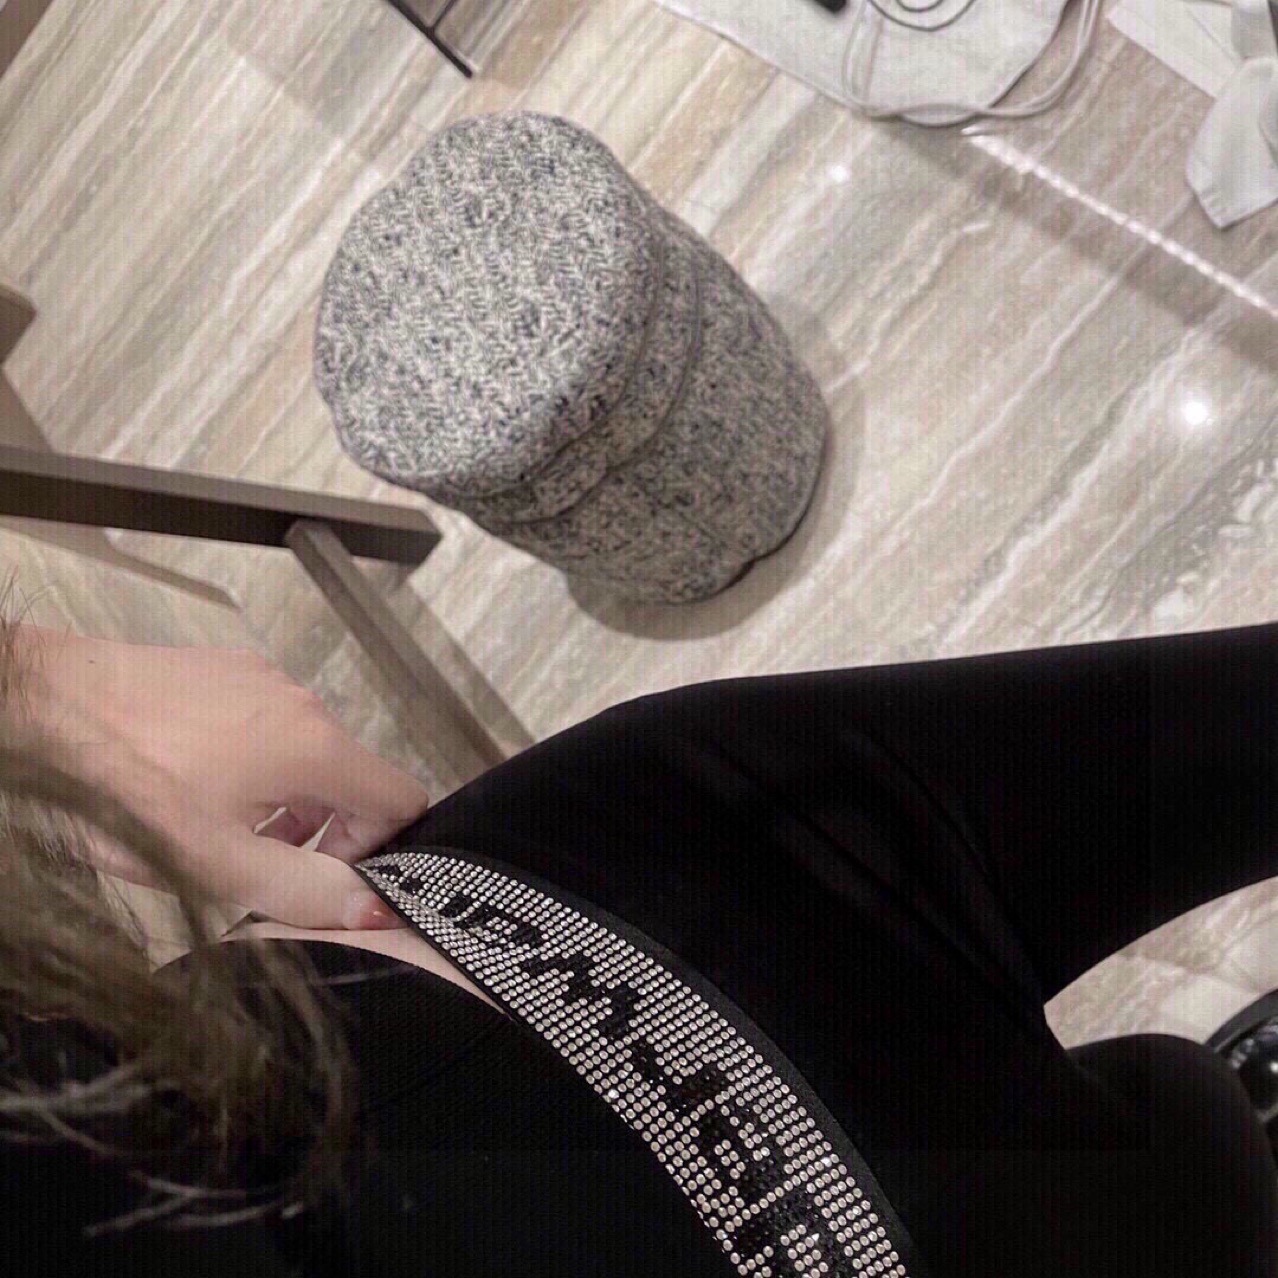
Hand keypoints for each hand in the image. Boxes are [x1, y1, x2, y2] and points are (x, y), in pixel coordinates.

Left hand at [18, 627, 429, 930]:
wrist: (44, 706)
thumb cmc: (124, 789)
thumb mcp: (215, 862)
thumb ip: (303, 890)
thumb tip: (375, 908)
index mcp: (316, 747)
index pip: (403, 798)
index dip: (378, 847)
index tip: (319, 872)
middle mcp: (306, 702)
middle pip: (354, 777)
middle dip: (323, 829)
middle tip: (259, 862)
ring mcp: (267, 678)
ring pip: (311, 751)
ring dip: (288, 798)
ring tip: (220, 826)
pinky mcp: (230, 668)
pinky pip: (272, 723)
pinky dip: (257, 760)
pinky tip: (197, 781)